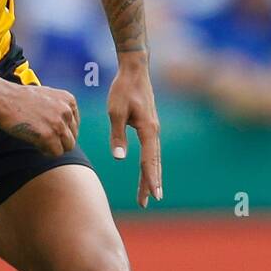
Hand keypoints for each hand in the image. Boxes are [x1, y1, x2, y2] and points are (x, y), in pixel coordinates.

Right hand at [0, 80, 79, 155]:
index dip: (62, 132)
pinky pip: (56, 153)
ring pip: (67, 147)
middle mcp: (66, 111)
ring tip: (40, 141)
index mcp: (69, 100)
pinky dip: (46, 152)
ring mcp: (58, 124)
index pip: (75, 125)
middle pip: (72, 137)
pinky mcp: (48, 136)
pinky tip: (36, 144)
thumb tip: (65, 126)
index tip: (51, 132)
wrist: (3, 98)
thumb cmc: (20, 98)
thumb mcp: (47, 95)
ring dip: (54, 147)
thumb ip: (59, 108)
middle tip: (44, 139)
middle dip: (59, 141)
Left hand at [108, 55, 161, 207]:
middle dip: (151, 183)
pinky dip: (150, 164)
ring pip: (154, 158)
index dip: (150, 179)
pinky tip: (147, 171)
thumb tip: (119, 159)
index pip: (149, 160)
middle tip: (149, 201)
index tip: (153, 196)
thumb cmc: (123, 89)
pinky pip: (151, 151)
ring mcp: (153, 129)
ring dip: (151, 176)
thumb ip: (117, 136)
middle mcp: (154, 132)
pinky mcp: (150, 126)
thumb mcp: (116, 112)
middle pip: (154, 163)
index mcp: (148, 130)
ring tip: (149, 194)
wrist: (135, 70)